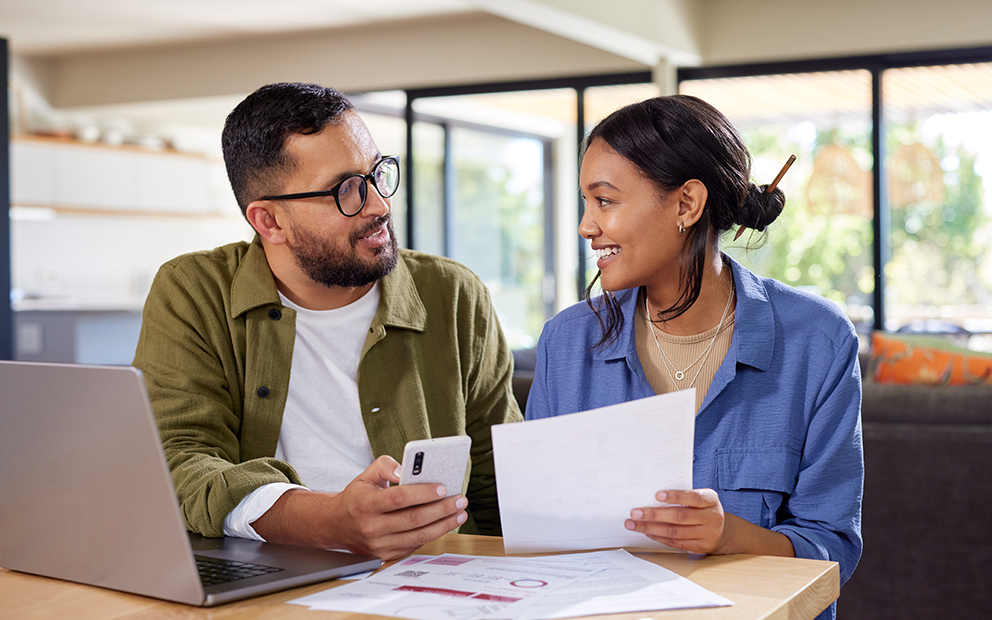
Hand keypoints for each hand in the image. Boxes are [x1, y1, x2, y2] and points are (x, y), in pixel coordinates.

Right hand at [251, 455, 468, 559]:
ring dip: (444, 525)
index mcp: (365, 504)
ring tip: (459, 513)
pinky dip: (432, 535)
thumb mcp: (365, 476)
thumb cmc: (356, 498)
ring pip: (418, 536)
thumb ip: (385, 465)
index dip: (423, 493)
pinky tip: (445, 524)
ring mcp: (379, 544)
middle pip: (413, 519)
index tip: (443, 487)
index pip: (399, 498)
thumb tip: (404, 469)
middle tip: (460, 499)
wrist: (335, 525)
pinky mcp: (385, 555)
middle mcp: (371, 527)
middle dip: (442, 509)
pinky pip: (414, 545)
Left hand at [625, 489, 795, 556]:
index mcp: (711, 500)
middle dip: (654, 514)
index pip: (692, 497)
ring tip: (634, 524)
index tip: (656, 494)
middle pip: (680, 517)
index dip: (675, 496)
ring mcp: (708, 534)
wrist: (723, 530)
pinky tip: (647, 532)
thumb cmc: (704, 508)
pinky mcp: (701, 547)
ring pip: (675, 532)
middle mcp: (712, 517)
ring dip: (651, 528)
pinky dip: (659, 537)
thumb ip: (683, 496)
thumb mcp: (701, 498)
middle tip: (635, 513)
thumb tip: (651, 495)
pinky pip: (676, 543)